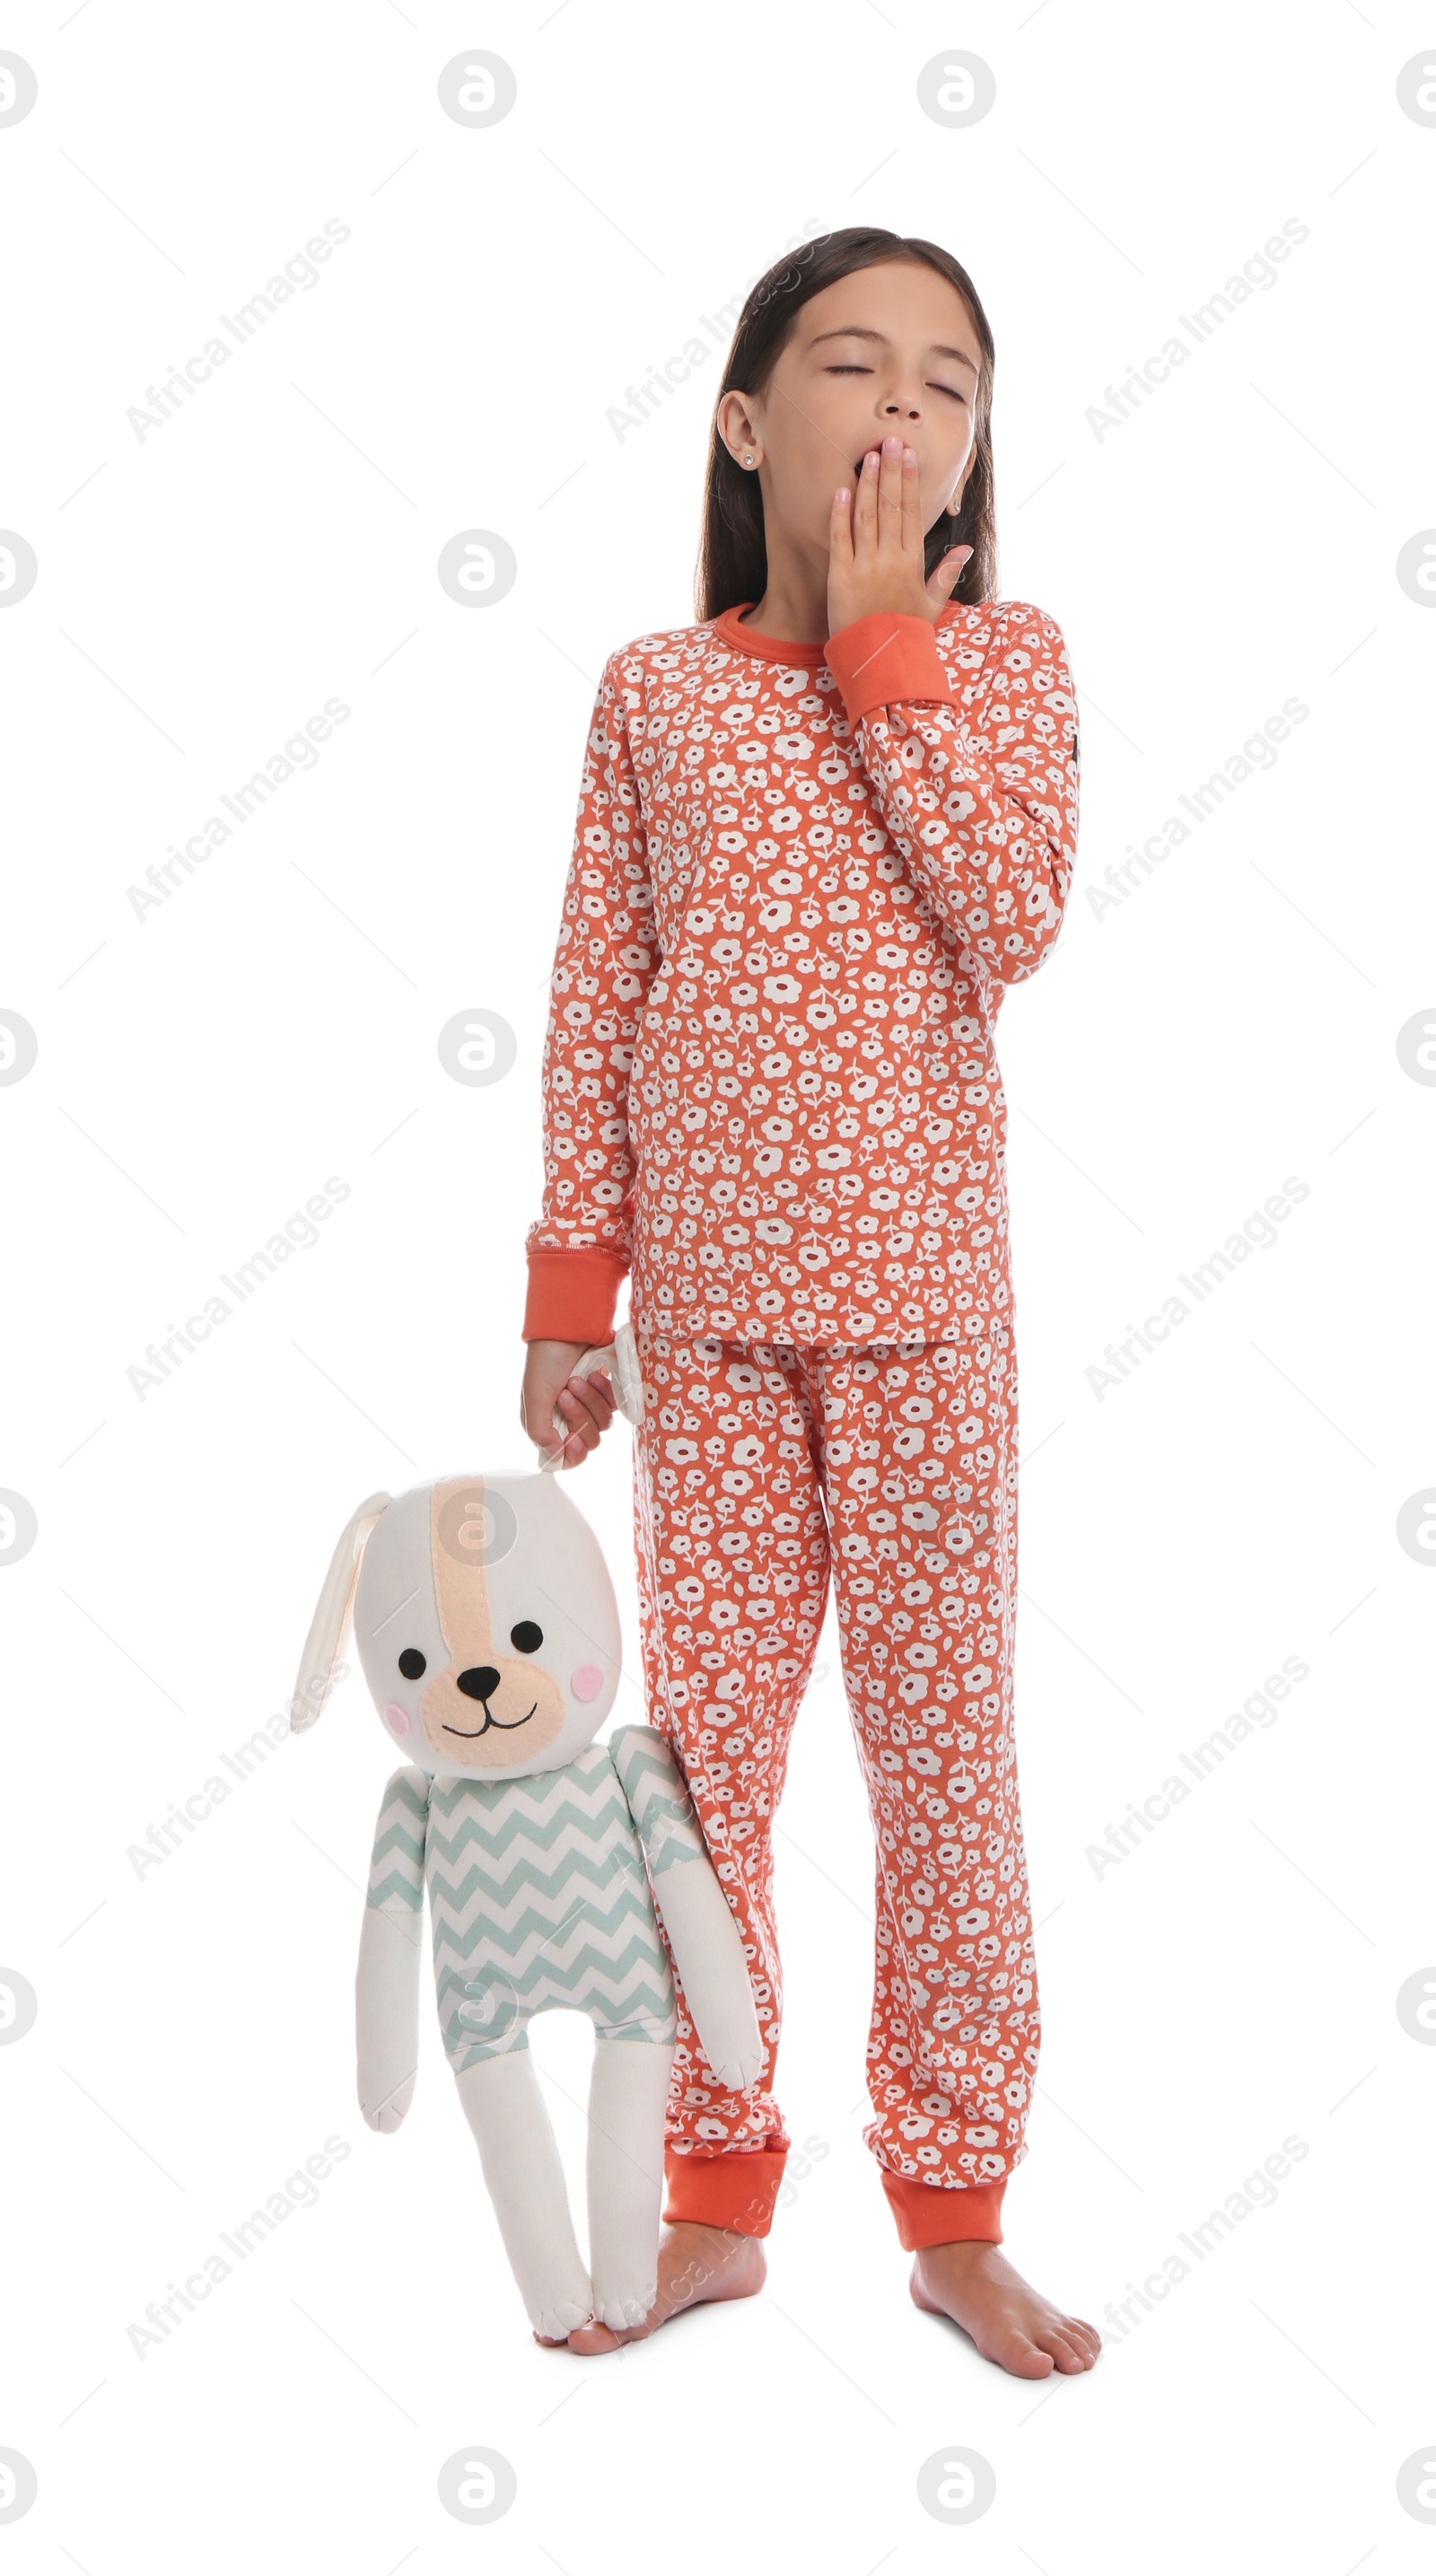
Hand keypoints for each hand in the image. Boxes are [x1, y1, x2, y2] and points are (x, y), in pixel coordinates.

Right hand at [520, 1338, 615, 1469]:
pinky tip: (594, 1375)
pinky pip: (615, 1406)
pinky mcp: (606, 1393)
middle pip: (588, 1441)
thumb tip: (556, 1455)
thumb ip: (540, 1430)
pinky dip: (605, 1391)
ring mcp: (589, 1406)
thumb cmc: (545, 1361)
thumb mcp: (534, 1396)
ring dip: (590, 1400)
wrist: (568, 1329)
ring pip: (603, 1424)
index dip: (573, 1453)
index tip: (572, 1438)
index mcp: (547, 1425)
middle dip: (579, 1416)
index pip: (566, 1457)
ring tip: (578, 1378)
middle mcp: (569, 1419)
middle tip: (566, 1392)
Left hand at [827, 431, 971, 635]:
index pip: (911, 512)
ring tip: (868, 457)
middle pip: (891, 507)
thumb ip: (946, 574)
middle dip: (890, 472)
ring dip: (867, 485)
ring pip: (867, 517)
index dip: (909, 481)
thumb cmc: (905, 633)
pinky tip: (842, 490)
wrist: (879, 660)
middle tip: (889, 441)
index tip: (908, 455)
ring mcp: (865, 566)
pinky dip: (840, 514)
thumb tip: (966, 550)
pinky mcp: (841, 576)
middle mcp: (890, 559)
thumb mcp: (932, 605)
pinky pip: (840, 539)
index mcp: (912, 563)